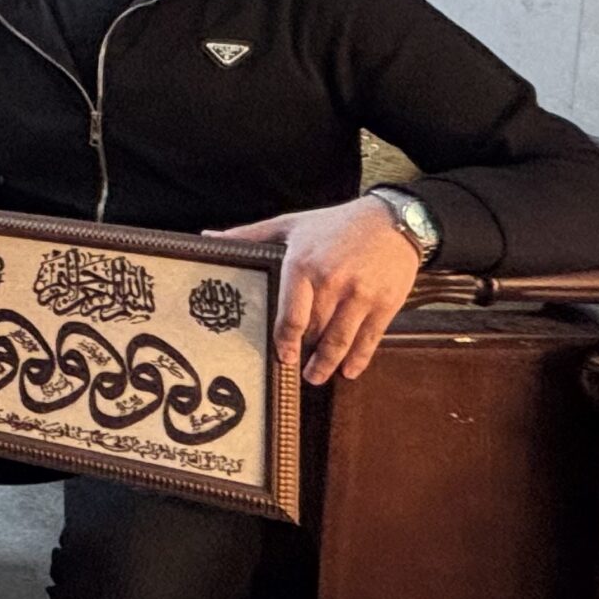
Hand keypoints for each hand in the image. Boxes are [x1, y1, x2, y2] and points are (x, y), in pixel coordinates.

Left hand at [210, 197, 421, 384]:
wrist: (391, 220)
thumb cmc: (334, 224)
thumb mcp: (290, 224)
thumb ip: (250, 235)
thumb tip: (207, 237)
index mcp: (303, 264)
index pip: (290, 314)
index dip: (284, 341)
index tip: (281, 356)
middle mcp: (331, 282)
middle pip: (313, 330)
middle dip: (304, 352)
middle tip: (296, 369)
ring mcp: (360, 295)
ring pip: (340, 341)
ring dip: (327, 364)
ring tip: (315, 377)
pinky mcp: (385, 303)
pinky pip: (369, 339)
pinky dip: (358, 359)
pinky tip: (348, 371)